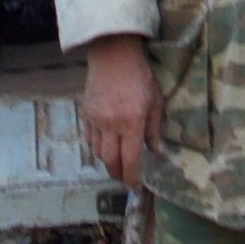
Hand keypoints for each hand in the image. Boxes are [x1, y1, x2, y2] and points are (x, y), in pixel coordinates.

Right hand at [83, 35, 163, 184]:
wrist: (113, 56)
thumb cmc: (140, 76)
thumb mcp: (156, 102)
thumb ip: (155, 130)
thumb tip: (158, 154)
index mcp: (132, 122)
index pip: (130, 159)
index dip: (132, 178)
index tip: (136, 187)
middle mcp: (111, 125)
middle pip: (110, 161)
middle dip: (117, 174)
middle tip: (125, 179)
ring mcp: (96, 120)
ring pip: (97, 152)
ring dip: (107, 162)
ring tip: (116, 164)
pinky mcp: (86, 114)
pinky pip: (90, 139)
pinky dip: (97, 148)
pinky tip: (106, 147)